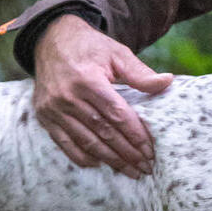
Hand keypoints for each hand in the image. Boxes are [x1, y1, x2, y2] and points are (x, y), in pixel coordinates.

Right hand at [31, 14, 173, 176]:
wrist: (52, 39)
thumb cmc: (90, 47)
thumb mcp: (116, 53)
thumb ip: (140, 72)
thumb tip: (167, 82)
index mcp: (88, 80)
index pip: (116, 114)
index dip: (135, 134)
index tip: (150, 150)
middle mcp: (68, 96)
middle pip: (103, 132)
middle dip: (126, 153)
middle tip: (145, 167)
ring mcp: (53, 108)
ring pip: (86, 141)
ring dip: (109, 159)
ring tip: (129, 170)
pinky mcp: (44, 116)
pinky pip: (64, 143)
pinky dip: (82, 156)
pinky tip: (99, 163)